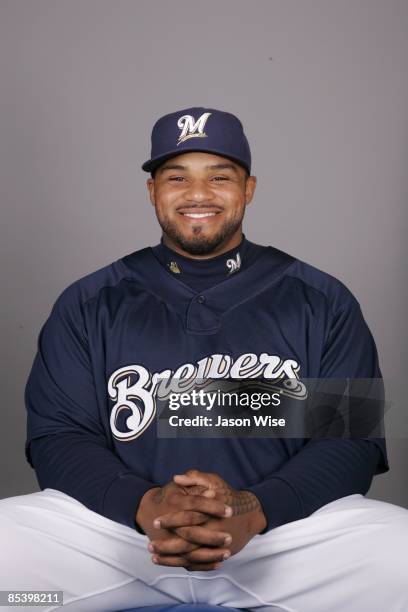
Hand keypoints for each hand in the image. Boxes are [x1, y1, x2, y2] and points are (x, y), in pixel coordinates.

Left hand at [149, 470, 266, 566]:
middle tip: (151, 544)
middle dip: (167, 544)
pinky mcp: (219, 555)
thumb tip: (176, 478)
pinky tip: (170, 563)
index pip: (186, 518)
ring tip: (154, 557)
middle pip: (186, 541)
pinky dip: (184, 565)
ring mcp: (217, 546)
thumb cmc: (230, 495)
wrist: (252, 514)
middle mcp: (213, 531)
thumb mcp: (215, 481)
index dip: (170, 520)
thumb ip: (195, 478)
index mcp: (210, 513)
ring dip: (171, 558)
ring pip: (191, 556)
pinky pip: (199, 564)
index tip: (156, 521)